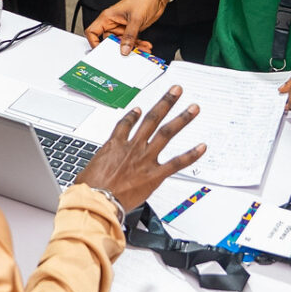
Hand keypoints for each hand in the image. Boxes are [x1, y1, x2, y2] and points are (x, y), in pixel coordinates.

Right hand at [73, 85, 204, 209]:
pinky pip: (176, 163)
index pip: (126, 123)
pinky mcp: (154, 175)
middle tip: (176, 91)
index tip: (140, 109)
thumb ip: (98, 165)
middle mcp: (132, 147)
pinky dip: (190, 155)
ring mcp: (145, 159)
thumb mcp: (89, 169)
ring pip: (166, 133)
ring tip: (193, 108)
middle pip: (152, 119)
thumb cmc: (89, 189)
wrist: (96, 200)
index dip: (134, 115)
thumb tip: (94, 172)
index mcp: (115, 144)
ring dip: (182, 119)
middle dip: (165, 103)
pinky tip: (202, 147)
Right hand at [83, 0, 171, 53]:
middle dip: (118, 49)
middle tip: (126, 54)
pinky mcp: (132, 30)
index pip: (93, 32)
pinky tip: (145, 46)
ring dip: (132, 48)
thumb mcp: (135, 19)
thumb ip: (129, 36)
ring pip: (122, 43)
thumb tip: (123, 50)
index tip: (101, 52)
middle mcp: (113, 22)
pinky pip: (132, 42)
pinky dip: (138, 45)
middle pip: (109, 41)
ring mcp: (123, 27)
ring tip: (142, 50)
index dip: (94, 43)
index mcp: (108, 17)